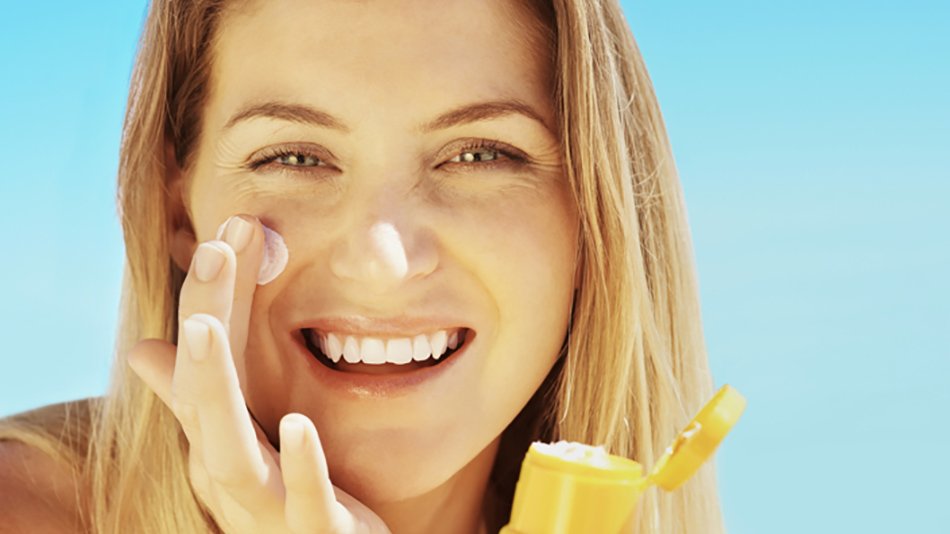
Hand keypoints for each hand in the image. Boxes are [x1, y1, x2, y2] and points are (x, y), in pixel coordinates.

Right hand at [128, 215, 389, 533]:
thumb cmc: (286, 501)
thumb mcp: (245, 442)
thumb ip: (208, 392)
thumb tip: (147, 347)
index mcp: (219, 437)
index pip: (206, 357)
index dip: (214, 293)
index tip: (236, 225)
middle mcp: (228, 470)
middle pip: (204, 392)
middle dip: (206, 318)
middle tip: (215, 245)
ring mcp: (267, 507)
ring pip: (228, 453)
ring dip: (215, 390)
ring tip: (209, 328)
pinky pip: (305, 502)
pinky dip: (300, 466)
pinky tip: (300, 424)